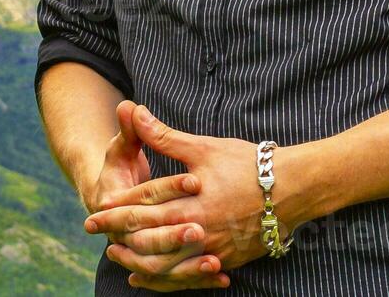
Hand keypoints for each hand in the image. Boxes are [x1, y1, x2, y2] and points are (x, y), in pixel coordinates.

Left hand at [85, 104, 282, 289]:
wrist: (295, 189)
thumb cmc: (249, 165)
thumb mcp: (203, 147)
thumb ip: (164, 136)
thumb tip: (134, 111)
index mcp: (192, 200)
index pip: (146, 207)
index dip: (117, 209)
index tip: (94, 211)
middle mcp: (201, 229)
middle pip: (151, 236)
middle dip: (119, 233)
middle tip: (93, 229)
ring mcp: (214, 249)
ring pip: (167, 263)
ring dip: (138, 260)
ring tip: (116, 256)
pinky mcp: (227, 260)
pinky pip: (189, 276)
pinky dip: (165, 277)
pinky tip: (148, 275)